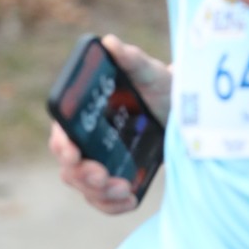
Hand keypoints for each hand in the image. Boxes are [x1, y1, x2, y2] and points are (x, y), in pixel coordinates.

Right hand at [49, 35, 170, 213]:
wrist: (186, 111)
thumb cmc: (162, 86)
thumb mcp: (150, 72)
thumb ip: (132, 59)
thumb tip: (111, 42)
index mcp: (86, 116)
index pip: (62, 134)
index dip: (62, 145)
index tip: (73, 151)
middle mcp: (88, 141)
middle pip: (69, 167)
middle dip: (83, 175)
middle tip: (103, 175)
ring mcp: (101, 161)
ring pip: (85, 187)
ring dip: (99, 193)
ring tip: (124, 188)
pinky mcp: (117, 178)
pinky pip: (104, 201)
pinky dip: (112, 205)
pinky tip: (129, 200)